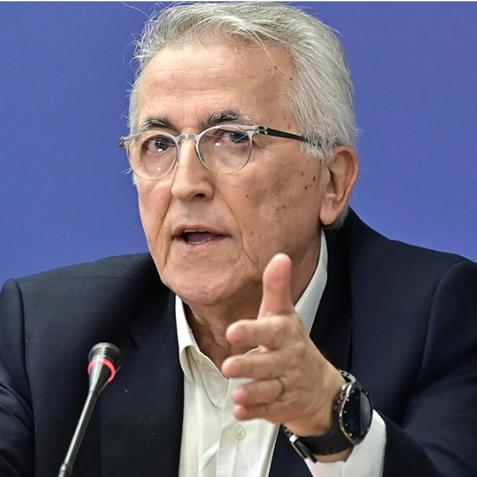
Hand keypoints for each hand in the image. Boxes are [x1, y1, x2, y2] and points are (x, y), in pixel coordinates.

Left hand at [221, 253, 344, 437]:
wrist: (319, 384)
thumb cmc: (292, 342)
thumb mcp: (284, 314)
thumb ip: (276, 288)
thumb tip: (279, 257)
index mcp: (285, 334)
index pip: (270, 331)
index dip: (253, 331)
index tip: (233, 331)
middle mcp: (287, 359)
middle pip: (268, 364)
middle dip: (250, 366)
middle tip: (229, 366)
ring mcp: (286, 384)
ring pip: (269, 390)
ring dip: (253, 392)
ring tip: (237, 394)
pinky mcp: (283, 405)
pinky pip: (269, 410)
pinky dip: (255, 412)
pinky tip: (240, 412)